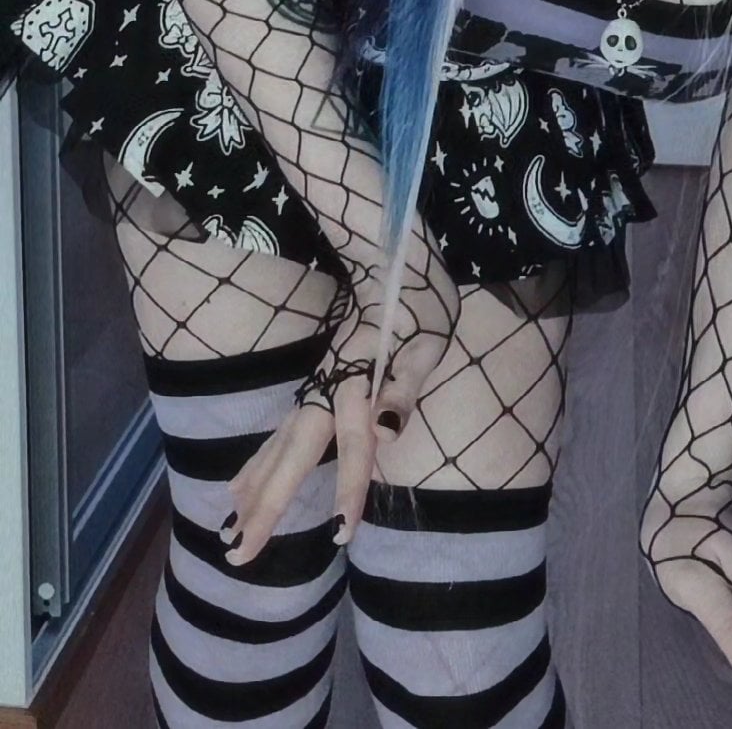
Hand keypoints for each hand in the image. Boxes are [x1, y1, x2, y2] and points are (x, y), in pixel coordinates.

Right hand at [220, 249, 459, 565]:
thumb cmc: (419, 303)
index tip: (339, 535)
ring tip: (226, 533)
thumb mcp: (426, 340)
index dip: (348, 486)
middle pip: (293, 453)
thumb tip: (385, 431)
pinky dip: (257, 463)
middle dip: (266, 505)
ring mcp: (316, 387)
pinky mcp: (315, 385)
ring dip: (253, 489)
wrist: (390, 257)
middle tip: (238, 554)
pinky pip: (279, 432)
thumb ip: (405, 385)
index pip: (354, 443)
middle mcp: (328, 388)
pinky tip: (238, 488)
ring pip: (277, 444)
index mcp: (359, 380)